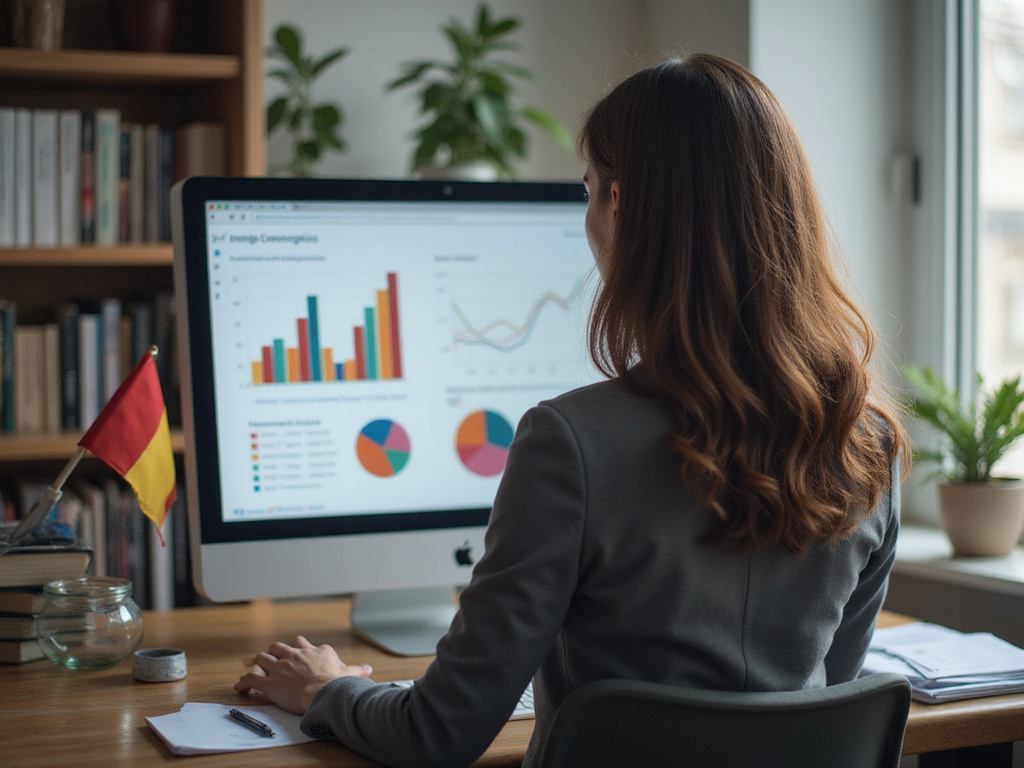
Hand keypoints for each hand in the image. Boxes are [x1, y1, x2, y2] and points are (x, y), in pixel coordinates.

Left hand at [233, 635, 372, 713]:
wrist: (323, 692)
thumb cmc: (336, 683)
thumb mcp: (350, 673)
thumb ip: (357, 669)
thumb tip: (368, 668)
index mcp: (313, 651)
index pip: (302, 643)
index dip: (298, 647)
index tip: (297, 651)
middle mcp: (295, 655)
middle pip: (279, 647)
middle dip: (275, 652)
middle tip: (274, 658)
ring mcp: (281, 667)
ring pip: (263, 658)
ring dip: (259, 663)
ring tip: (256, 668)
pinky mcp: (270, 682)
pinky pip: (252, 679)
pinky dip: (244, 683)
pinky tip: (240, 686)